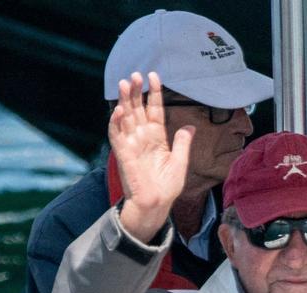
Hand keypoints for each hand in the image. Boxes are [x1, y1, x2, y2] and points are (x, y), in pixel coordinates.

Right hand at [108, 71, 194, 241]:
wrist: (157, 204)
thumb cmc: (167, 186)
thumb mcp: (180, 161)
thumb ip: (183, 143)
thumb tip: (190, 126)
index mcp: (156, 137)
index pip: (154, 110)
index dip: (154, 93)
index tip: (155, 76)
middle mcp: (142, 137)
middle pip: (137, 109)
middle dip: (136, 91)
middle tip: (136, 74)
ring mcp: (131, 144)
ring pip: (126, 117)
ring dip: (124, 100)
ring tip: (124, 83)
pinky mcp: (123, 154)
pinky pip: (117, 135)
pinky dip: (116, 122)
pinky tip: (119, 109)